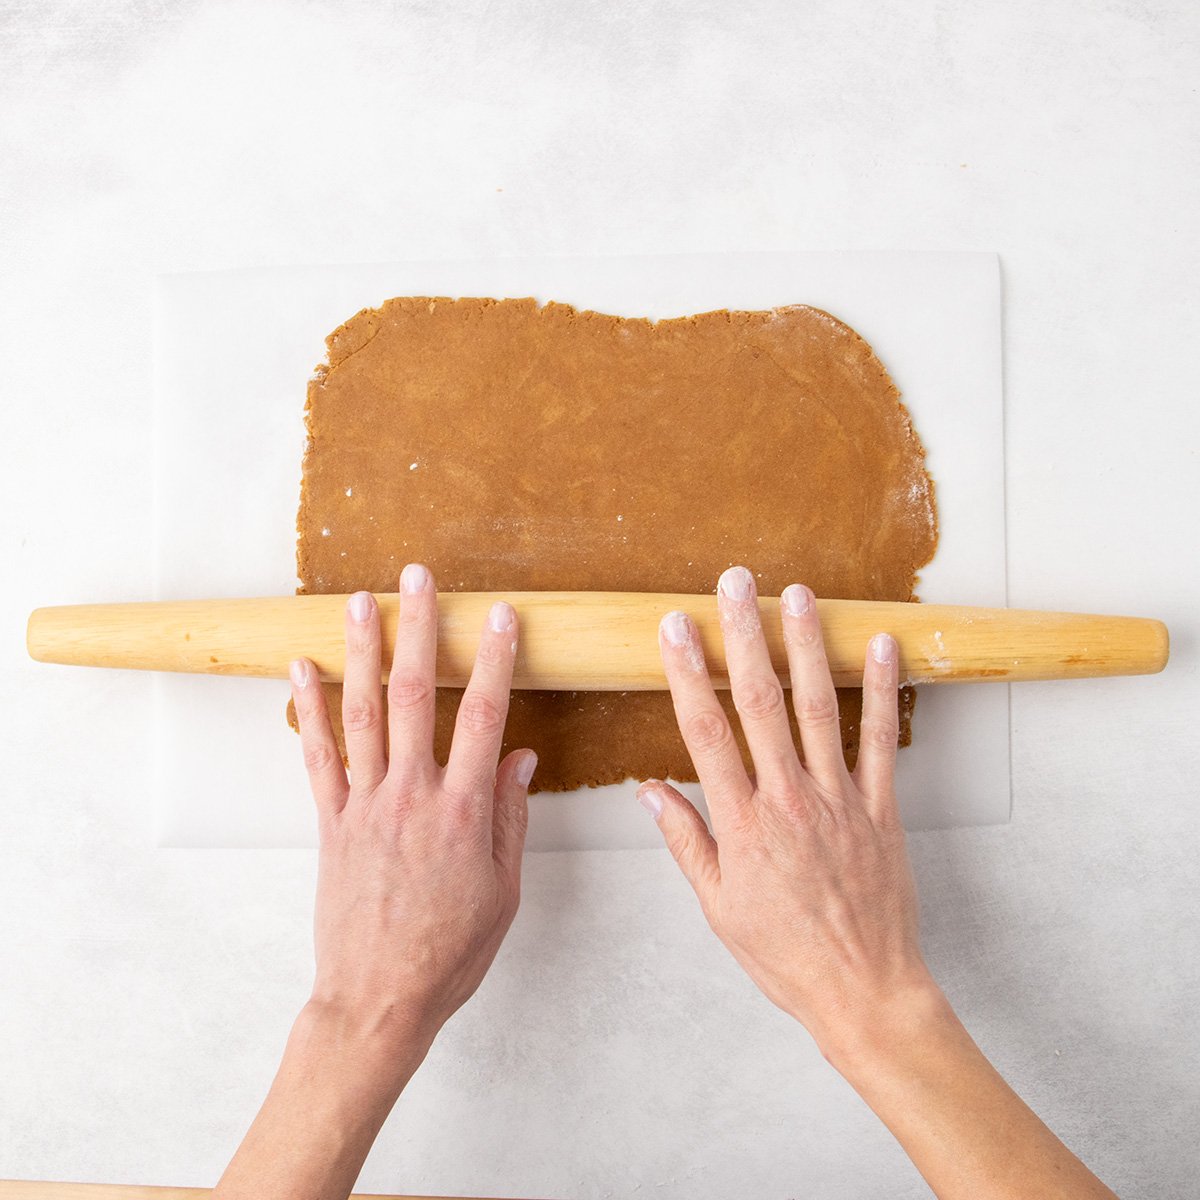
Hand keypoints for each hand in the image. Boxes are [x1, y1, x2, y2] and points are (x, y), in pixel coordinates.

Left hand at [289, 563, 535, 1057]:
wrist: (379, 1000)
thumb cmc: (450, 952)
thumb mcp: (504, 889)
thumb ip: (509, 816)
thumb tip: (519, 756)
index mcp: (463, 811)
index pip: (483, 715)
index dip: (493, 659)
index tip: (499, 615)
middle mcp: (411, 796)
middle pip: (413, 696)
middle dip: (418, 629)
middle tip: (417, 578)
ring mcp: (365, 807)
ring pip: (361, 714)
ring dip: (360, 652)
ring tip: (359, 601)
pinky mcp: (331, 824)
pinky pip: (317, 757)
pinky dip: (308, 710)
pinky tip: (301, 669)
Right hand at [638, 565, 934, 1055]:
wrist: (863, 990)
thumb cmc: (784, 954)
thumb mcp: (717, 906)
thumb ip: (685, 840)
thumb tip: (649, 790)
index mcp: (742, 822)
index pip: (706, 731)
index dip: (688, 672)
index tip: (676, 628)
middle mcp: (789, 798)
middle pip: (761, 702)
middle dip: (744, 636)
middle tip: (734, 585)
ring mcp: (839, 799)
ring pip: (819, 708)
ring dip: (807, 646)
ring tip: (798, 594)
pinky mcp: (880, 808)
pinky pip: (880, 740)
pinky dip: (882, 689)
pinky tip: (882, 645)